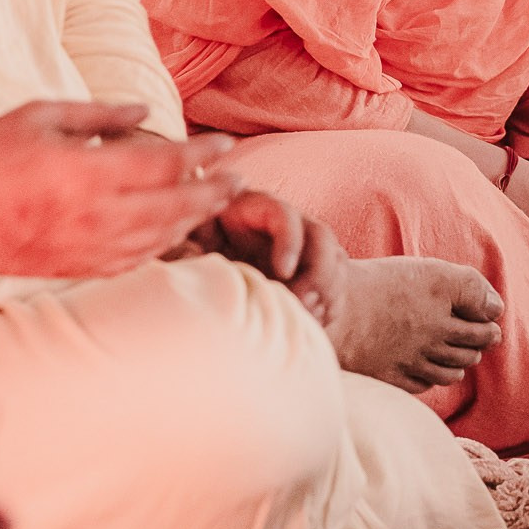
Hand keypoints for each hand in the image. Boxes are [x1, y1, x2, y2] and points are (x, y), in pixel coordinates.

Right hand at [0, 100, 238, 279]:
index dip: (202, 154)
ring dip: (193, 220)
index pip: (164, 164)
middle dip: (213, 192)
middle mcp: (96, 215)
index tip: (224, 146)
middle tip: (238, 180)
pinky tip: (171, 232)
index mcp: (88, 173)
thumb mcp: (41, 115)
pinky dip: (161, 245)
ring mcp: (89, 247)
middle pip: (175, 206)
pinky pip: (135, 260)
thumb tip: (145, 111)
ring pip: (160, 237)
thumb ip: (99, 113)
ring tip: (213, 204)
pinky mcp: (78, 268)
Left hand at [193, 190, 347, 331]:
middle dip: (317, 275)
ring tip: (303, 316)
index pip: (285, 215)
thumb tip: (188, 240)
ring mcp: (310, 245)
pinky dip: (329, 306)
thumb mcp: (198, 237)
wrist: (225, 263)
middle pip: (322, 238)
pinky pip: (339, 285)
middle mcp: (290, 222)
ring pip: (336, 263)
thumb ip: (195, 235)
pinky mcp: (321, 268)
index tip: (281, 272)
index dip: (289, 242)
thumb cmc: (205, 247)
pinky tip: (309, 319)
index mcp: (257, 208)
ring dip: (325, 293)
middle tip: (299, 304)